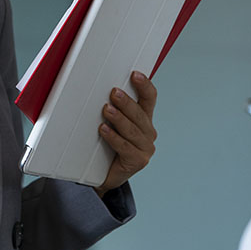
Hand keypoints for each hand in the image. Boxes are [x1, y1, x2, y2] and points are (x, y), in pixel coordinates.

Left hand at [97, 71, 157, 194]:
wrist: (104, 175)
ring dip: (119, 118)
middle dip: (126, 102)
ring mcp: (145, 148)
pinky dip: (113, 137)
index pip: (150, 98)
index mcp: (145, 119)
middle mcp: (148, 132)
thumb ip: (113, 108)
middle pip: (139, 113)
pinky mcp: (138, 161)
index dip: (144, 85)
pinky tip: (104, 130)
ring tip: (106, 110)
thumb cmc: (108, 146)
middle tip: (114, 93)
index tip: (135, 74)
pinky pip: (125, 147)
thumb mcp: (113, 124)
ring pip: (132, 130)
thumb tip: (100, 89)